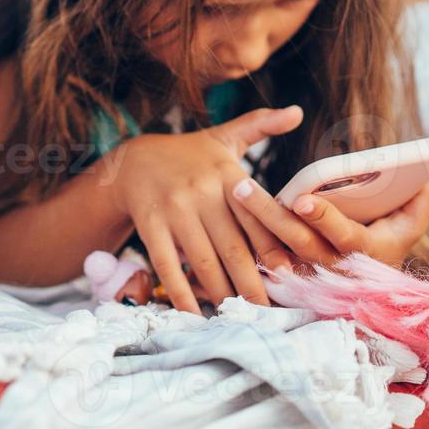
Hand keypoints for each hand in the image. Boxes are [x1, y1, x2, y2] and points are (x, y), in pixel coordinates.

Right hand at [112, 105, 304, 313]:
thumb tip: (297, 111)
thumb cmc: (187, 155)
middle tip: (269, 313)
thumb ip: (260, 125)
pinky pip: (167, 264)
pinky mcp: (149, 223)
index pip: (259, 219)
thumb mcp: (222, 138)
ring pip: (204, 260)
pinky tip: (193, 313)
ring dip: (222, 293)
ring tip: (238, 316)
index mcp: (226, 174)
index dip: (276, 250)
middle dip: (253, 284)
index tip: (292, 277)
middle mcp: (201, 191)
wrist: (131, 160)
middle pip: (234, 247)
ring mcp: (173, 209)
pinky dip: (181, 292)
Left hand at [227, 175, 428, 270]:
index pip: (343, 236)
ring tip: (235, 191)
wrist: (369, 273)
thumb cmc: (389, 232)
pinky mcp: (290, 273)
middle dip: (269, 214)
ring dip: (252, 224)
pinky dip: (247, 243)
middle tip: (242, 186)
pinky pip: (265, 259)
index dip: (324, 218)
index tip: (302, 200)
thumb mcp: (411, 219)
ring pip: (276, 252)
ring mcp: (310, 273)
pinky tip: (224, 220)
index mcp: (368, 251)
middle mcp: (336, 268)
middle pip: (299, 242)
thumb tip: (426, 178)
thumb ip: (421, 200)